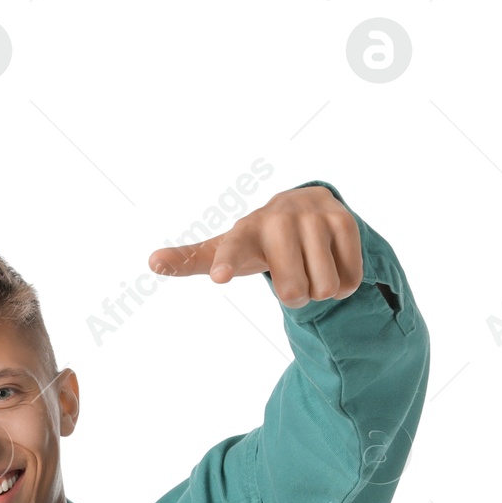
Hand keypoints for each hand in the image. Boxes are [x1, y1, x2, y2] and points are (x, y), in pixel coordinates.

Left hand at [148, 184, 361, 307]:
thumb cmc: (255, 240)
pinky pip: (350, 278)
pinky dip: (344, 283)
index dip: (227, 263)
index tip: (219, 275)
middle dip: (296, 294)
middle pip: (293, 291)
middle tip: (290, 275)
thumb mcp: (221, 250)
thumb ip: (188, 259)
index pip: (232, 251)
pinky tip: (330, 262)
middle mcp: (277, 219)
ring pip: (325, 287)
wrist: (301, 208)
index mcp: (243, 232)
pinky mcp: (345, 220)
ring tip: (308, 266)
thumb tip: (151, 261)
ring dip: (320, 288)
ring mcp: (313, 217)